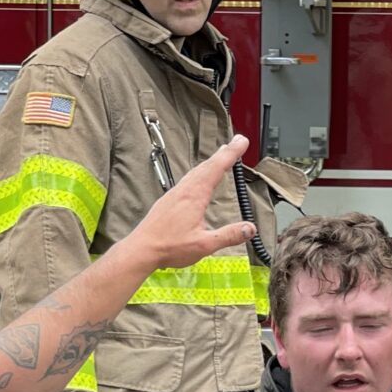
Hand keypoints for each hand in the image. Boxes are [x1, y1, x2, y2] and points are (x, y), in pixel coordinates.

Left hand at [122, 133, 257, 272]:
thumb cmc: (169, 247)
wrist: (141, 249)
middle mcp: (184, 190)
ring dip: (210, 162)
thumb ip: (228, 235)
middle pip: (206, 166)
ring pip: (195, 171)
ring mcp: (174, 194)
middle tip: (236, 143)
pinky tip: (197, 179)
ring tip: (220, 156)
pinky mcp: (168, 200)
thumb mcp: (204, 245)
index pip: (216, 168)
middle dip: (223, 153)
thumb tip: (250, 229)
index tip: (242, 141)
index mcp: (194, 196)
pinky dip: (198, 172)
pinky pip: (187, 179)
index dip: (231, 154)